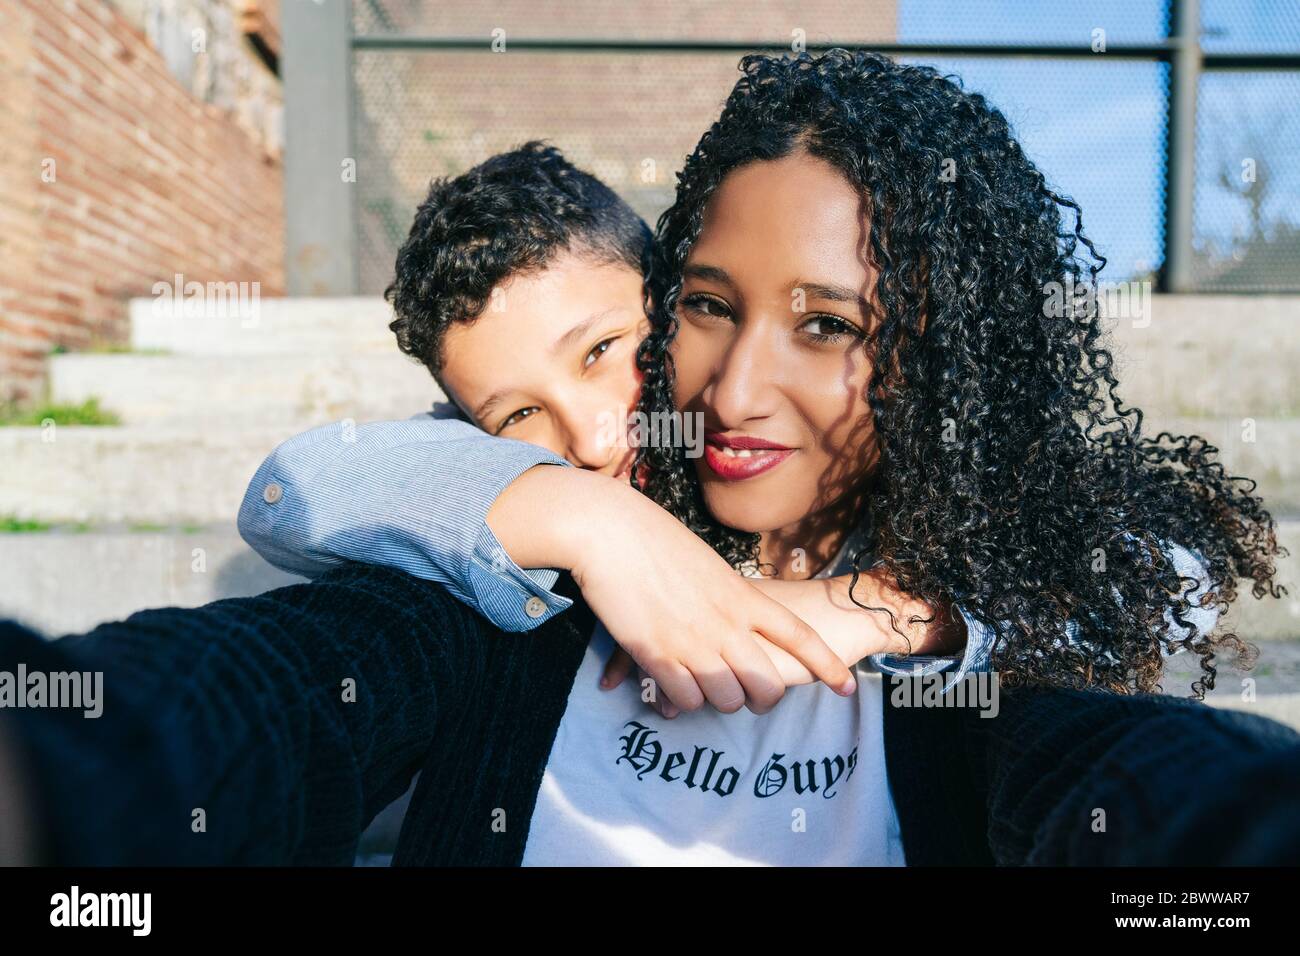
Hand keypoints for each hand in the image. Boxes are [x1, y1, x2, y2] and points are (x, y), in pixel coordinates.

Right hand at [600, 567, 968, 710]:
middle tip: (751, 698)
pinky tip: (673, 687)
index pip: (799, 636)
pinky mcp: (656, 655)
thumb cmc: (653, 539)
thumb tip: (734, 612)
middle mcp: (725, 624)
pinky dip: (682, 701)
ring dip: (719, 701)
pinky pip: (685, 700)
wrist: (610, 531)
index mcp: (742, 596)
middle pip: (767, 684)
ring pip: (728, 701)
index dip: (827, 665)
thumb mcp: (706, 564)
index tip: (847, 687)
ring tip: (704, 687)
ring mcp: (693, 642)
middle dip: (764, 700)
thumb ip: (725, 594)